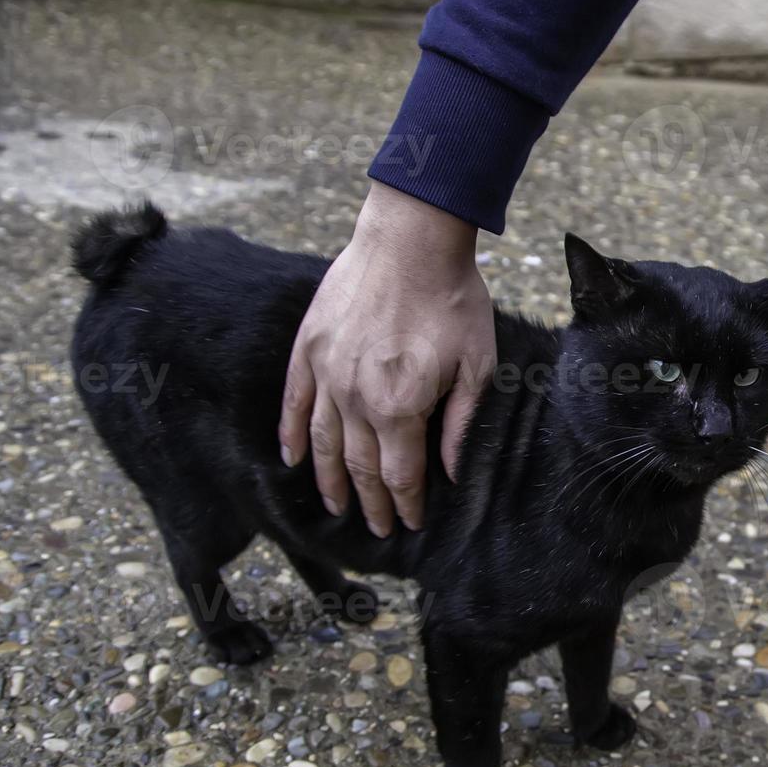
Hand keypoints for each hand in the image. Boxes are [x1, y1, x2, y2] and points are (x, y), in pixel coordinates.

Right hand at [279, 181, 495, 536]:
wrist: (412, 238)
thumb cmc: (452, 299)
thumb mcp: (476, 365)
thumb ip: (460, 423)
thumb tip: (450, 471)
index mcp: (400, 406)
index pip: (400, 475)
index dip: (406, 505)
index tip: (410, 524)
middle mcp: (355, 397)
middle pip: (359, 467)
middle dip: (370, 504)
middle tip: (378, 528)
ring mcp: (326, 373)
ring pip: (322, 444)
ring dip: (329, 481)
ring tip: (337, 507)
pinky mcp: (308, 347)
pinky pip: (293, 402)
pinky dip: (290, 435)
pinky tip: (292, 458)